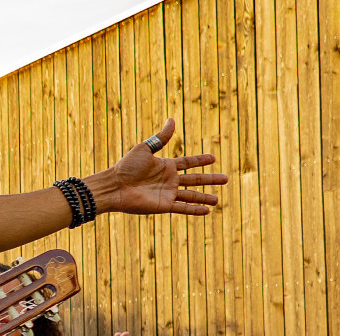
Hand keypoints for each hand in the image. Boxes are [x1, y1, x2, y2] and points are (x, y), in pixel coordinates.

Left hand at [88, 120, 227, 216]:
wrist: (114, 186)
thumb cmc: (126, 166)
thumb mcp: (144, 149)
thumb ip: (160, 137)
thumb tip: (172, 119)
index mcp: (166, 166)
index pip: (188, 163)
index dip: (200, 161)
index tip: (213, 158)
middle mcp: (169, 180)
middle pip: (194, 180)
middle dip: (210, 179)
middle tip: (225, 179)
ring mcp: (167, 193)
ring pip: (191, 196)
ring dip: (204, 197)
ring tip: (218, 199)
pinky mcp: (163, 205)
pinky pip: (183, 208)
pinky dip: (194, 210)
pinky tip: (207, 211)